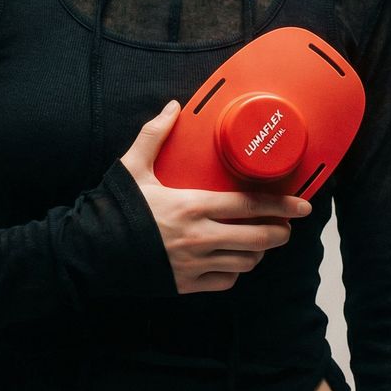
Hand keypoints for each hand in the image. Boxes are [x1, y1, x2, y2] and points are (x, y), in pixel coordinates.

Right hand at [119, 100, 311, 294]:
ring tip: (260, 242)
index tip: (302, 206)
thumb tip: (173, 106)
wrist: (88, 252)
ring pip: (246, 262)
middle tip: (287, 226)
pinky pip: (224, 281)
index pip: (249, 207)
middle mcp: (199, 237)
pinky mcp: (185, 284)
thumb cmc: (112, 208)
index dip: (281, 206)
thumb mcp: (132, 168)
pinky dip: (234, 271)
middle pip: (258, 239)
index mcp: (192, 206)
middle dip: (280, 232)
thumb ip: (155, 135)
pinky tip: (232, 260)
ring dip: (258, 252)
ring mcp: (194, 264)